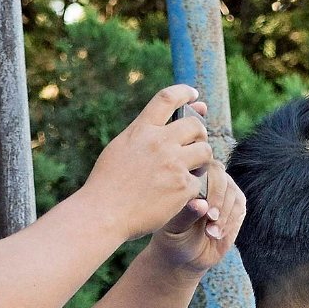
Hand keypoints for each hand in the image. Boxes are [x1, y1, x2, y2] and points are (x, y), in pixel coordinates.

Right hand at [77, 86, 215, 242]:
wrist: (103, 214)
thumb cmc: (107, 184)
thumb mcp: (119, 149)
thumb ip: (142, 135)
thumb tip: (167, 123)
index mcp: (141, 130)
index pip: (168, 98)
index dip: (184, 92)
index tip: (194, 96)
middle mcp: (159, 142)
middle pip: (195, 126)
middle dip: (199, 134)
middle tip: (195, 145)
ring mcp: (173, 165)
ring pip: (205, 151)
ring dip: (202, 160)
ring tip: (191, 170)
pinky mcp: (182, 187)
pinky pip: (199, 181)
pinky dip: (191, 188)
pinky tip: (179, 195)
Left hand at [148, 161, 245, 275]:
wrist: (186, 253)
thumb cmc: (174, 235)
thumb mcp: (175, 227)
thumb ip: (187, 214)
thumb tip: (201, 204)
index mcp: (188, 176)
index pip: (201, 168)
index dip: (205, 185)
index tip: (202, 206)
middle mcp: (208, 179)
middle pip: (221, 178)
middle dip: (218, 199)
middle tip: (211, 218)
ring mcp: (224, 191)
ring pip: (233, 193)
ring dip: (224, 214)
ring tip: (211, 232)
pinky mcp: (236, 205)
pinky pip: (239, 207)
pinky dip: (229, 221)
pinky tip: (217, 234)